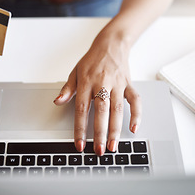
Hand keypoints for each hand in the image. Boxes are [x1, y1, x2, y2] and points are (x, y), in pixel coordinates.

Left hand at [54, 32, 141, 155]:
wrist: (111, 44)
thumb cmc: (92, 60)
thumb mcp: (75, 71)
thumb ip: (67, 88)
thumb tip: (58, 101)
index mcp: (86, 82)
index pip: (82, 109)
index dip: (80, 128)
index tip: (80, 144)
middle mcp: (102, 83)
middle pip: (101, 111)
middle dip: (100, 133)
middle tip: (99, 150)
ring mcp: (117, 84)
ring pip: (117, 109)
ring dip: (116, 129)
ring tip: (113, 146)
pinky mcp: (128, 84)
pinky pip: (135, 100)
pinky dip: (137, 114)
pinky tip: (134, 128)